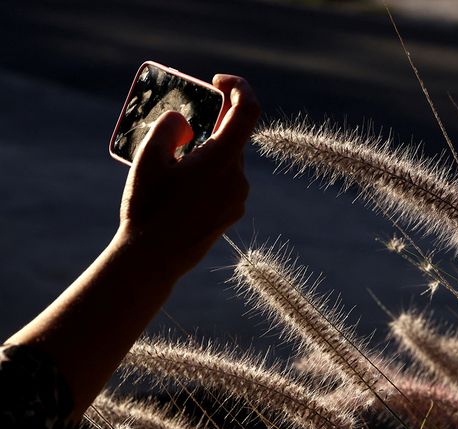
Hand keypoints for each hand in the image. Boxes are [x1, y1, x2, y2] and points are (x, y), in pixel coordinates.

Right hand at [117, 74, 260, 277]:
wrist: (153, 259)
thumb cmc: (149, 207)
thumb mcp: (148, 157)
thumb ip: (170, 127)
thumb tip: (187, 122)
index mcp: (224, 159)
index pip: (248, 110)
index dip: (238, 87)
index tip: (217, 82)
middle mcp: (239, 177)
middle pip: (232, 136)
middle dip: (209, 123)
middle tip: (178, 123)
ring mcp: (237, 197)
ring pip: (225, 160)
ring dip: (204, 151)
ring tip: (169, 161)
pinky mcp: (230, 213)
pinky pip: (222, 181)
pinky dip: (205, 172)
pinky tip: (177, 184)